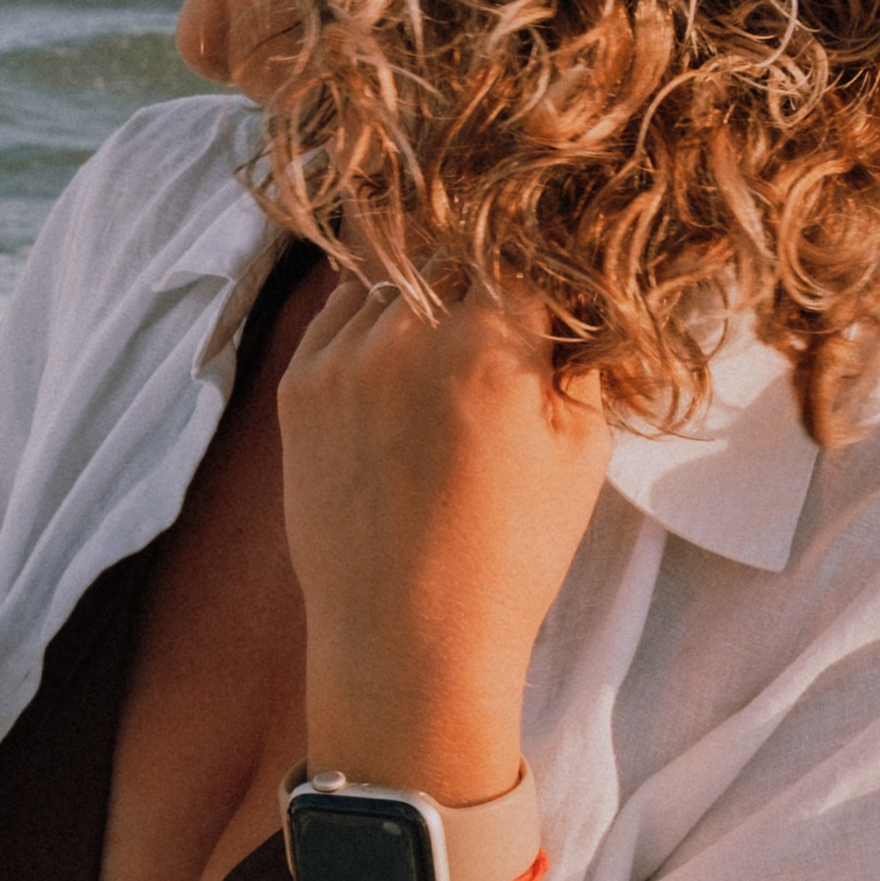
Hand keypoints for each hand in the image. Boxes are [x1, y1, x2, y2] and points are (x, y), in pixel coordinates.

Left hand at [278, 275, 609, 799]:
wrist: (404, 639)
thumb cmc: (512, 553)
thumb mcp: (581, 449)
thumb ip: (577, 349)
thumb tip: (575, 282)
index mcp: (490, 342)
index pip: (527, 242)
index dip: (547, 250)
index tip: (555, 265)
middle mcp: (405, 331)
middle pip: (456, 242)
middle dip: (487, 261)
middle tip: (505, 296)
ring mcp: (341, 354)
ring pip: (391, 266)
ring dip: (426, 281)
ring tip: (450, 332)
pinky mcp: (298, 382)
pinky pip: (341, 311)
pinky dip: (375, 319)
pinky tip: (401, 361)